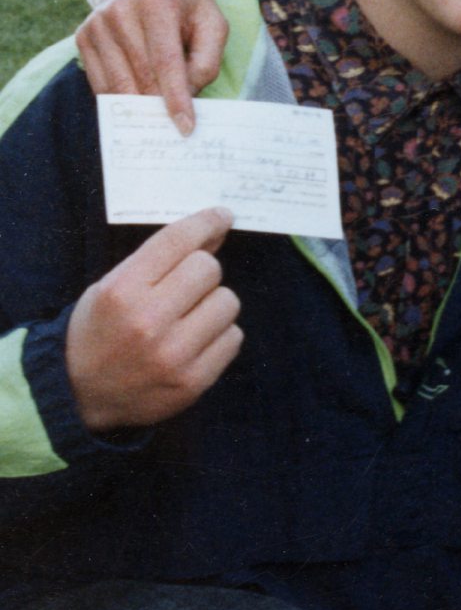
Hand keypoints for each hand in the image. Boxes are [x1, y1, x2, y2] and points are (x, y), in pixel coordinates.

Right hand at [65, 209, 241, 431]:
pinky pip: (233, 338)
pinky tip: (194, 342)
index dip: (206, 222)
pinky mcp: (192, 382)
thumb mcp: (112, 285)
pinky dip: (219, 336)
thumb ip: (159, 259)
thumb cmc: (98, 330)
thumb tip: (215, 231)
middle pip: (209, 269)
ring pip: (227, 302)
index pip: (177, 241)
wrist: (77, 393)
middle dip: (201, 273)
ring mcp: (173, 355)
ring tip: (188, 318)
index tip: (222, 216)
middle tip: (185, 288)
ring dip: (212, 305)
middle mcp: (148, 322)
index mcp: (122, 291)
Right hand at [76, 0, 228, 133]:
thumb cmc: (187, 3)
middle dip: (159, 105)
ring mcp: (97, 22)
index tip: (185, 127)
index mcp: (157, 2)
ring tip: (158, 114)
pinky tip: (136, 101)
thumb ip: (207, 60)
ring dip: (139, 105)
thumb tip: (187, 97)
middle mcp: (121, 10)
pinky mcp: (83, 35)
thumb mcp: (213, 23)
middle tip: (174, 125)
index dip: (175, 98)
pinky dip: (119, 98)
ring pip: (117, 83)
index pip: (165, 61)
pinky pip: (99, 82)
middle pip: (141, 76)